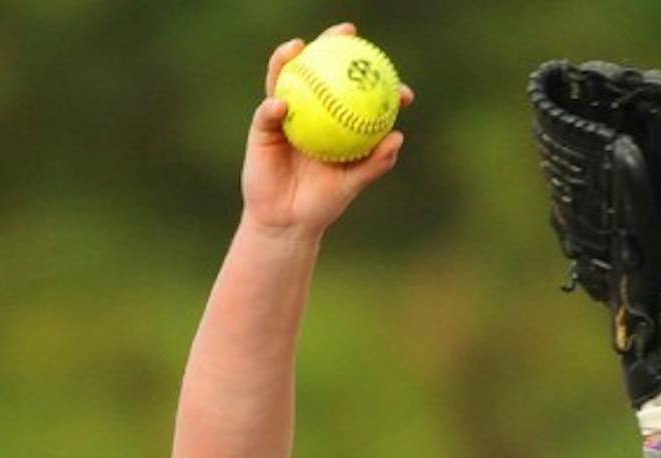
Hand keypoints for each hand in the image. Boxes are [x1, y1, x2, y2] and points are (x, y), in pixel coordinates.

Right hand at [241, 23, 413, 238]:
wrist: (286, 223)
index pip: (356, 92)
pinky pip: (267, 113)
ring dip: (289, 58)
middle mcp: (312, 110)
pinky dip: (273, 107)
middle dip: (333, 43)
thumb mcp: (350, 185)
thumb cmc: (321, 204)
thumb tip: (397, 138)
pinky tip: (281, 104)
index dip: (376, 79)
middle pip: (320, 68)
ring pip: (286, 78)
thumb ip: (374, 164)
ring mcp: (286, 116)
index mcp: (336, 121)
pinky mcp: (263, 128)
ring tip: (298, 47)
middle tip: (348, 32)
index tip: (396, 83)